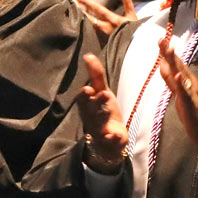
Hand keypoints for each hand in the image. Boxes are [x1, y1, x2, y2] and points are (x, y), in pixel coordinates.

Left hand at [76, 0, 137, 37]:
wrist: (138, 47)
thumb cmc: (135, 30)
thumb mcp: (132, 15)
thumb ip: (127, 1)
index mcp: (114, 20)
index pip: (99, 9)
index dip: (88, 3)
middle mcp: (107, 28)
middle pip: (91, 18)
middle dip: (82, 11)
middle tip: (73, 2)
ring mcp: (105, 36)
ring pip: (91, 25)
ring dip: (84, 18)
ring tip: (76, 11)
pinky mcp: (103, 43)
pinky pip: (93, 32)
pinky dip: (88, 26)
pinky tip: (82, 23)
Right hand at [76, 53, 128, 172]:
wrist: (110, 139)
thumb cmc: (103, 111)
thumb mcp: (101, 92)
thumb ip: (96, 75)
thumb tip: (88, 55)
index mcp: (87, 105)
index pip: (83, 99)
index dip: (84, 95)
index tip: (87, 88)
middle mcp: (91, 118)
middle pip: (91, 110)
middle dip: (96, 103)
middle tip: (102, 93)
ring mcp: (100, 131)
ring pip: (99, 124)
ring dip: (102, 117)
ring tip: (107, 110)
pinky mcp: (110, 142)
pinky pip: (110, 141)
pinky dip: (112, 139)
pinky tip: (115, 135)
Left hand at [157, 37, 197, 153]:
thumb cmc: (195, 114)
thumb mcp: (179, 95)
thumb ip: (172, 81)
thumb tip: (163, 66)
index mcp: (187, 83)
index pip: (175, 65)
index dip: (167, 53)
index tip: (160, 39)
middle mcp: (191, 85)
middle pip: (178, 66)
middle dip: (169, 53)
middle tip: (162, 39)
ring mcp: (193, 94)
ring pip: (183, 76)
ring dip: (176, 63)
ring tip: (170, 50)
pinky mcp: (193, 106)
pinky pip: (187, 94)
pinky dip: (182, 85)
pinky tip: (178, 76)